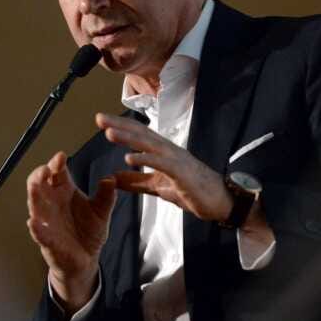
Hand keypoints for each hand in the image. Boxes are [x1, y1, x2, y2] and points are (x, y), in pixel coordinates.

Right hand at [26, 151, 115, 310]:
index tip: (61, 156)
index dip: (56, 163)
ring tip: (34, 187)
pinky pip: (40, 234)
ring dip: (34, 196)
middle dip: (40, 175)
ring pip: (36, 206)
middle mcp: (52, 203)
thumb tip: (111, 178)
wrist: (87, 259)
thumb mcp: (101, 212)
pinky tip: (34, 223)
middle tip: (46, 169)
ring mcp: (47, 221)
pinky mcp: (48, 241)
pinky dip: (37, 228)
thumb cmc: (89, 231)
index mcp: (65, 192)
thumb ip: (106, 196)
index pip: (57, 173)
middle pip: (40, 184)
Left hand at [96, 113, 232, 221]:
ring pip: (149, 144)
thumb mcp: (158, 187)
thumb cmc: (193, 191)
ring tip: (109, 133)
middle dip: (120, 125)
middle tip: (99, 118)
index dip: (120, 126)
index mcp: (163, 152)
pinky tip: (130, 158)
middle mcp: (169, 151)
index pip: (139, 134)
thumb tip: (113, 177)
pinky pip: (162, 163)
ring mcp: (177, 160)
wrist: (220, 202)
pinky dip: (146, 159)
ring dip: (129, 138)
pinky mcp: (182, 173)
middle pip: (141, 133)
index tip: (101, 120)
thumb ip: (136, 182)